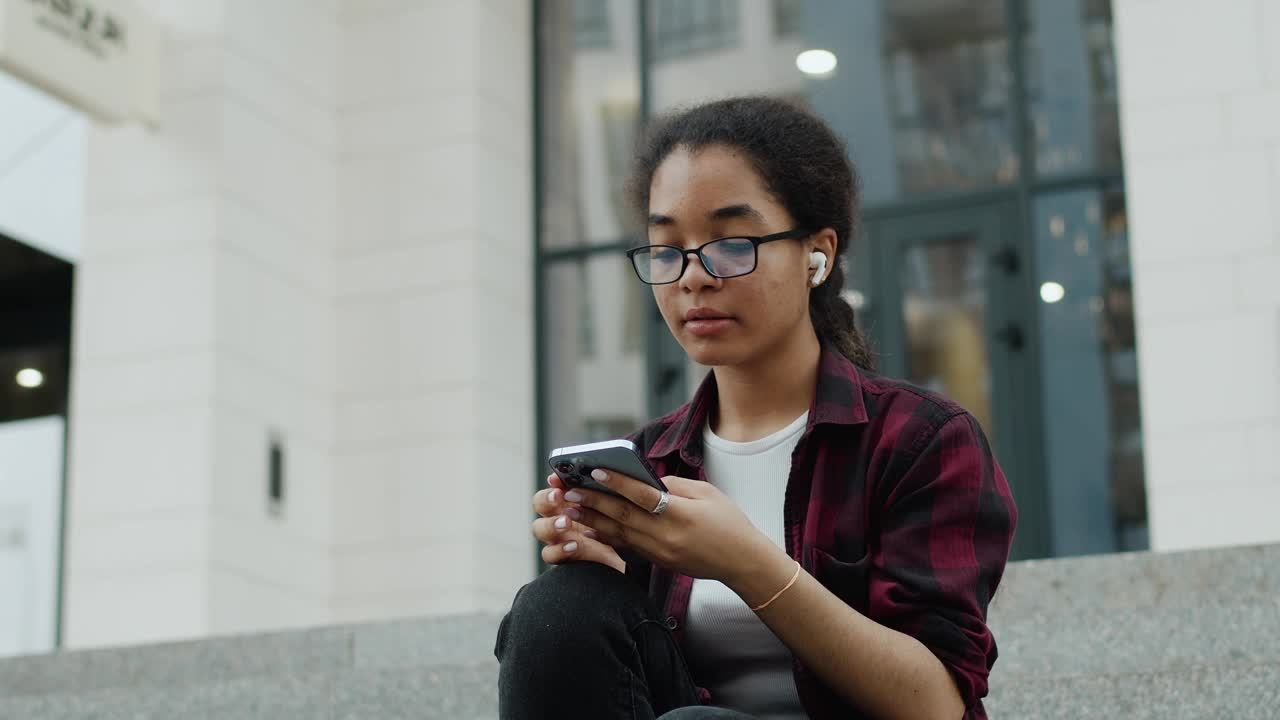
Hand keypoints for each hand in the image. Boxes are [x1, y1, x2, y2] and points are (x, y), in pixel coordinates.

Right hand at [530, 473, 624, 572]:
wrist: (630, 555)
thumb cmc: (624, 525)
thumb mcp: (618, 507)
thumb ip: (608, 492)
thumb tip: (608, 473)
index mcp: (572, 498)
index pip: (555, 485)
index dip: (554, 480)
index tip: (557, 477)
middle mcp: (560, 515)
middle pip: (540, 503)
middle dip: (546, 498)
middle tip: (558, 495)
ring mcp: (558, 536)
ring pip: (539, 528)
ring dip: (550, 524)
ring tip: (566, 522)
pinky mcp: (562, 557)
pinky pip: (549, 554)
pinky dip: (559, 549)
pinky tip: (574, 545)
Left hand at [564, 468, 772, 585]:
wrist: (742, 563)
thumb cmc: (729, 522)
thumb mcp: (707, 494)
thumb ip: (675, 486)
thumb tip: (646, 479)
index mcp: (682, 515)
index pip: (643, 496)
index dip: (618, 482)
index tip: (595, 470)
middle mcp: (667, 536)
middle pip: (624, 516)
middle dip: (594, 501)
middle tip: (570, 489)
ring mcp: (661, 552)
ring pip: (620, 533)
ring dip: (593, 520)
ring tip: (571, 508)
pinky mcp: (658, 561)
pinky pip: (627, 547)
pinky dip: (607, 536)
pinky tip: (590, 527)